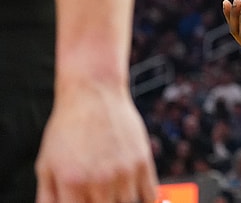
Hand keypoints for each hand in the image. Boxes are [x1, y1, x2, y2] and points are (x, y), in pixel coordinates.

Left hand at [35, 86, 156, 202]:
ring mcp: (124, 172)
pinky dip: (146, 200)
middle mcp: (100, 181)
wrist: (93, 93)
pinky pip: (150, 196)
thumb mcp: (46, 164)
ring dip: (119, 201)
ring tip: (111, 190)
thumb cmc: (68, 128)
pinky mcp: (142, 162)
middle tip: (98, 195)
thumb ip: (48, 197)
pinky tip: (133, 193)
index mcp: (72, 184)